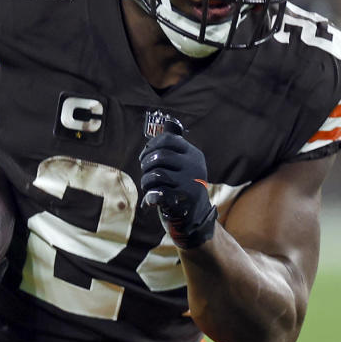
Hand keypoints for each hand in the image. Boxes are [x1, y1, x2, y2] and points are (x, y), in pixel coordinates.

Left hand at [139, 133, 216, 248]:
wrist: (196, 219)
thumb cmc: (182, 188)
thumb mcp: (184, 166)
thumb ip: (175, 148)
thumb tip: (168, 122)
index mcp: (194, 155)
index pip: (167, 140)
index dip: (150, 147)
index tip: (144, 158)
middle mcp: (194, 167)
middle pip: (159, 157)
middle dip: (146, 166)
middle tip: (146, 174)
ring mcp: (189, 184)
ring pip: (155, 175)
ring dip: (145, 182)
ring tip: (149, 188)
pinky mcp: (182, 202)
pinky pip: (156, 194)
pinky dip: (149, 198)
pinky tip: (150, 201)